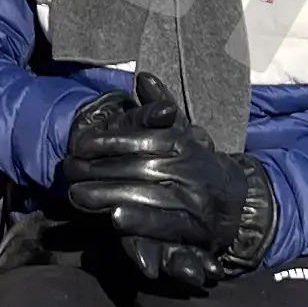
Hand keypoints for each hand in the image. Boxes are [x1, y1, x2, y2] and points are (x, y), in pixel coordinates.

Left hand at [60, 72, 276, 281]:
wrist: (238, 203)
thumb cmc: (199, 164)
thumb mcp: (184, 132)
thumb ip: (160, 107)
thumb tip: (142, 77)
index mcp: (183, 143)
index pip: (143, 138)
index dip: (109, 142)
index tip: (79, 144)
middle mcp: (189, 168)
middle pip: (139, 168)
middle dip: (100, 171)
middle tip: (69, 173)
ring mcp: (193, 199)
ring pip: (148, 195)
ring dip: (110, 196)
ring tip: (78, 196)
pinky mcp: (195, 229)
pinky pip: (165, 225)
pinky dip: (141, 223)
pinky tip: (115, 219)